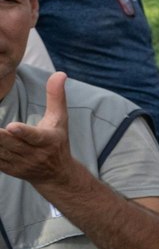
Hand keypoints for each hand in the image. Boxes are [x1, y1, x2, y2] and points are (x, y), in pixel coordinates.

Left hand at [0, 72, 79, 188]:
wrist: (56, 175)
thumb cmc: (57, 142)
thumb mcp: (60, 120)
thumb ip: (56, 97)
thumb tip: (60, 73)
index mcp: (47, 140)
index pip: (34, 136)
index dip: (23, 132)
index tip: (11, 127)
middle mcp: (34, 154)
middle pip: (10, 143)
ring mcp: (20, 163)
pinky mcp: (8, 168)